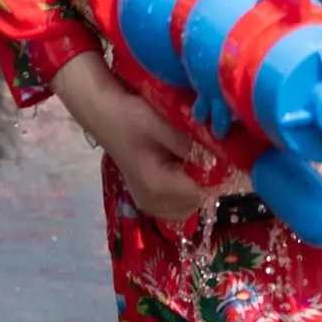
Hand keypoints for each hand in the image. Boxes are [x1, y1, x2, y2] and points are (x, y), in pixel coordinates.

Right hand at [53, 53, 203, 220]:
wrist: (105, 115)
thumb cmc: (131, 117)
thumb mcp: (162, 123)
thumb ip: (188, 142)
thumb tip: (216, 156)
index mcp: (156, 186)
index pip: (199, 195)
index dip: (210, 176)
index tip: (213, 155)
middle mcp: (151, 202)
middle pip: (194, 204)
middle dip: (202, 183)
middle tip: (201, 156)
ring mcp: (147, 202)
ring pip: (185, 207)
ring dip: (192, 186)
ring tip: (188, 161)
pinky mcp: (145, 197)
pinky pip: (174, 204)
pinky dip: (181, 189)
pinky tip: (177, 167)